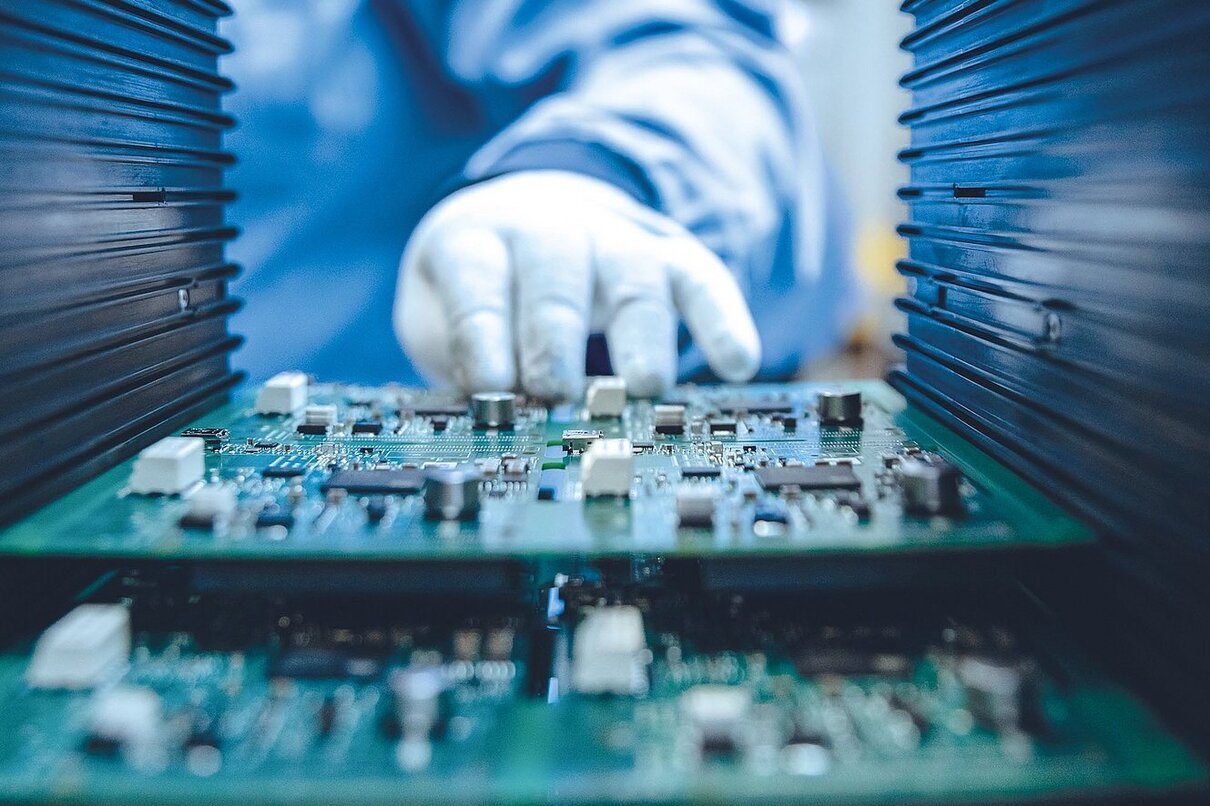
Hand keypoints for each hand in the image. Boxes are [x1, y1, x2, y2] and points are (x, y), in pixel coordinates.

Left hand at [393, 170, 760, 398]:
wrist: (524, 209)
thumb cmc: (482, 285)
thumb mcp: (440, 311)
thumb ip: (457, 361)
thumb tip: (486, 431)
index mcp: (478, 237)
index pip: (477, 278)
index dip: (482, 335)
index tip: (492, 389)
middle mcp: (549, 227)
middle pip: (556, 274)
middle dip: (555, 337)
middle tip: (557, 392)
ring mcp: (614, 236)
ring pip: (633, 276)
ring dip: (640, 333)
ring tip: (644, 387)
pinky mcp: (668, 253)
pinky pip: (701, 277)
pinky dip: (722, 318)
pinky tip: (737, 362)